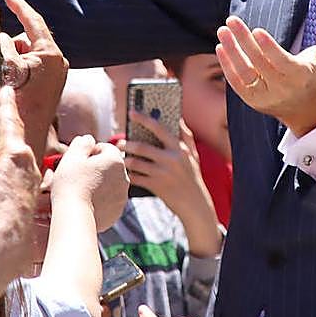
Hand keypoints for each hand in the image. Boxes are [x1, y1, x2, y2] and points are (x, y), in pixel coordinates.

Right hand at [0, 0, 69, 161]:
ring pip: (25, 54)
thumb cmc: (18, 103)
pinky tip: (13, 86)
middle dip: (11, 48)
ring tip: (10, 83)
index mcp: (51, 54)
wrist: (26, 135)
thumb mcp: (7, 67)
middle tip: (5, 69)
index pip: (34, 21)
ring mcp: (55, 73)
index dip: (20, 6)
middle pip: (26, 40)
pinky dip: (18, 71)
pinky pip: (29, 67)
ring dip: (13, 62)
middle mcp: (57, 61)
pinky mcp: (49, 84)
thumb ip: (5, 46)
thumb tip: (4, 39)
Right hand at [52, 134, 128, 230]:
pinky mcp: (117, 211)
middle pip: (109, 166)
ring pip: (110, 183)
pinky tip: (86, 202)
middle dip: (96, 168)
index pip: (105, 148)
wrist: (74, 216)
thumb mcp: (73, 156)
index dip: (89, 152)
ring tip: (82, 189)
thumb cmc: (71, 183)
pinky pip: (109, 200)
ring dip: (99, 183)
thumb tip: (89, 139)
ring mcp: (122, 196)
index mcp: (115, 160)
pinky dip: (100, 199)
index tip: (78, 161)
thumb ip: (83, 143)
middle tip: (78, 175)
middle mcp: (124, 177)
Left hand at [122, 117, 220, 255]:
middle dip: (127, 144)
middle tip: (120, 143)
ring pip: (135, 163)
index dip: (143, 118)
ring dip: (125, 159)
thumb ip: (186, 136)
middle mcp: (171, 159)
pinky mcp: (156, 186)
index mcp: (179, 148)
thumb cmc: (192, 176)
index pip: (158, 128)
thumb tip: (179, 118)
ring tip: (122, 158)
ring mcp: (162, 173)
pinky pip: (135, 178)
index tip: (131, 112)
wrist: (195, 204)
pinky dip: (128, 174)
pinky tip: (125, 172)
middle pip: (141, 147)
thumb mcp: (193, 155)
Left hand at [216, 15, 315, 135]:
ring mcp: (265, 96)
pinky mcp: (252, 100)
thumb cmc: (314, 78)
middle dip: (243, 40)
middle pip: (259, 63)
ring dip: (231, 51)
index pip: (281, 61)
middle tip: (232, 21)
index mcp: (300, 76)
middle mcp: (281, 88)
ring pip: (244, 73)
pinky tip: (221, 48)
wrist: (305, 110)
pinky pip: (236, 83)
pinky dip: (227, 66)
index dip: (268, 47)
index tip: (256, 30)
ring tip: (223, 32)